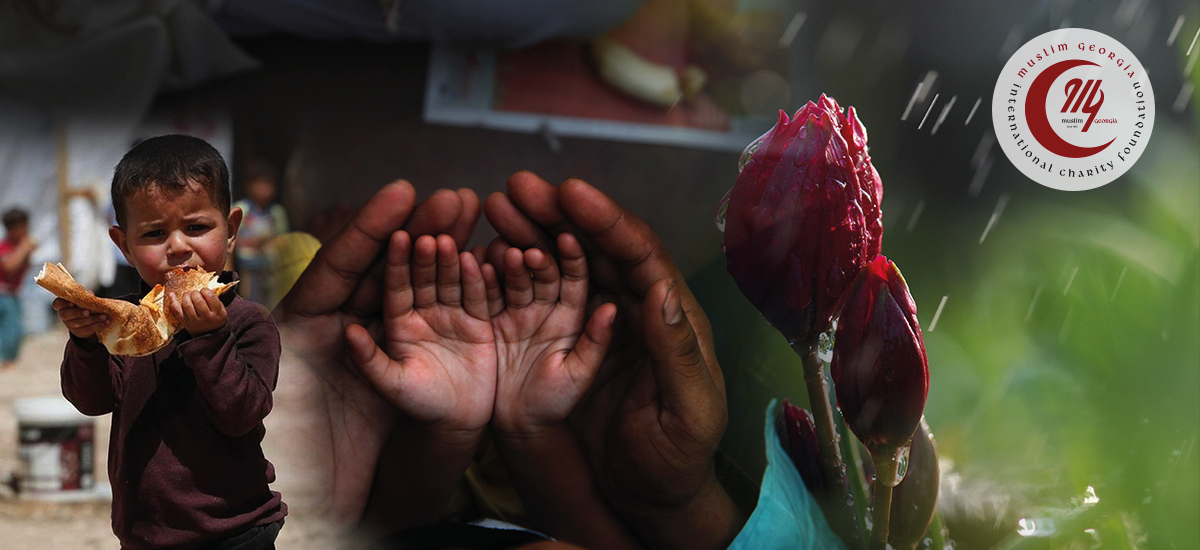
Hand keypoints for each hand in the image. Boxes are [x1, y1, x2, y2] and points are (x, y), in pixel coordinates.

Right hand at [53, 298, 108, 339]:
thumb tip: (89, 294)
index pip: (57, 304)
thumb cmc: (84, 306)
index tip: (71, 303)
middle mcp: (64, 315)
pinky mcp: (79, 332)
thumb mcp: (84, 300)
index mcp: (63, 305)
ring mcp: (70, 325)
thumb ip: (85, 296)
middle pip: (67, 314)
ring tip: (104, 316)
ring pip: (79, 322)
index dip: (63, 304)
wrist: (88, 322)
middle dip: (78, 313)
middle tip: (88, 312)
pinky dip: (98, 326)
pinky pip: (88, 329)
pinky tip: (106, 323)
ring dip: (92, 319)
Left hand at [169, 288, 226, 334]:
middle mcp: (206, 318)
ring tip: (188, 295)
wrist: (209, 335)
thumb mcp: (222, 310)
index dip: (205, 290)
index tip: (204, 291)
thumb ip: (215, 300)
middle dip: (195, 293)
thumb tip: (203, 289)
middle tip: (195, 293)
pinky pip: (176, 311)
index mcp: (217, 314)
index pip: (210, 297)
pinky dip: (173, 301)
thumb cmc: (215, 319)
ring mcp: (194, 321)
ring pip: (187, 305)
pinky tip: (172, 294)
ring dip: (186, 296)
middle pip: (198, 300)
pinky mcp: (184, 322)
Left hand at [273, 181, 479, 527]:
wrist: (333, 507)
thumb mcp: (275, 407)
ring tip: (475, 211)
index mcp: (306, 326)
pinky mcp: (416, 366)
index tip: (402, 193)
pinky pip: (444, 320)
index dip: (370, 229)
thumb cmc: (298, 459)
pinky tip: (491, 260)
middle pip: (386, 266)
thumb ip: (271, 362)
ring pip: (420, 285)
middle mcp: (347, 326)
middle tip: (453, 198)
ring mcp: (387, 343)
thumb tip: (293, 328)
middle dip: (420, 227)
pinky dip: (468, 289)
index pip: (341, 266)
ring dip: (449, 247)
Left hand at [345, 232, 496, 437]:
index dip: (395, 260)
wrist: (457, 424)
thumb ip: (370, 362)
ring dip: (453, 259)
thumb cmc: (416, 407)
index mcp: (396, 320)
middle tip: (433, 224)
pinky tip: (484, 259)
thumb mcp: (390, 387)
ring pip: (451, 280)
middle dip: (427, 249)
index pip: (394, 284)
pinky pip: (480, 297)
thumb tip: (348, 335)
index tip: (398, 235)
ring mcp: (451, 314)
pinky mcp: (479, 322)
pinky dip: (482, 280)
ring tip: (455, 239)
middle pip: (424, 274)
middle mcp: (423, 311)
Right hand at [485, 172, 739, 549]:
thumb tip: (658, 291)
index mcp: (672, 316)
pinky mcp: (568, 345)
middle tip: (516, 188)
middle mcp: (635, 309)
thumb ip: (676, 353)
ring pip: (565, 265)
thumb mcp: (688, 410)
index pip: (640, 256)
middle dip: (558, 214)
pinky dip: (516, 274)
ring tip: (495, 206)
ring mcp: (598, 324)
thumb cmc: (677, 458)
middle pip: (596, 248)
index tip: (571, 192)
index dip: (607, 221)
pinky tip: (486, 253)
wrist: (647, 498)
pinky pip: (541, 299)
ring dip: (533, 233)